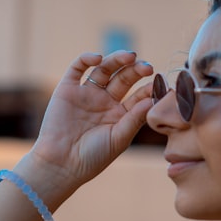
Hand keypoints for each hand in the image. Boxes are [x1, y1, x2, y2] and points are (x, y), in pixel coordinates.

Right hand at [26, 51, 154, 188]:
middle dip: (136, 70)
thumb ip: (135, 119)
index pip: (138, 96)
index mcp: (120, 114)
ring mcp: (86, 93)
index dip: (149, 88)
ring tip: (129, 56)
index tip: (160, 83)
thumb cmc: (93, 157)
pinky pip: (77, 68)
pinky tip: (98, 58)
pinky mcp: (67, 89)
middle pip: (123, 78)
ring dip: (117, 60)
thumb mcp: (119, 139)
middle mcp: (104, 101)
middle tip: (146, 67)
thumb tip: (152, 99)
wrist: (60, 164)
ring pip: (104, 69)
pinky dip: (87, 59)